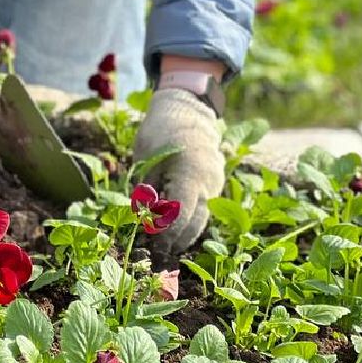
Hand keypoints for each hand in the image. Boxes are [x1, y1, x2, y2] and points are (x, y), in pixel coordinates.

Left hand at [132, 88, 224, 256]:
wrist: (185, 110)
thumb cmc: (160, 132)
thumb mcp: (146, 159)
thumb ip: (148, 191)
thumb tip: (146, 221)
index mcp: (190, 174)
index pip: (182, 215)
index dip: (167, 234)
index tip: (154, 245)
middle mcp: (209, 181)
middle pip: (196, 222)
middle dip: (177, 239)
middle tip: (158, 252)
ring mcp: (216, 182)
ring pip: (201, 215)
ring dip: (184, 230)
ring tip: (164, 242)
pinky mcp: (215, 182)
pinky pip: (204, 204)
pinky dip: (190, 215)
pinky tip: (174, 222)